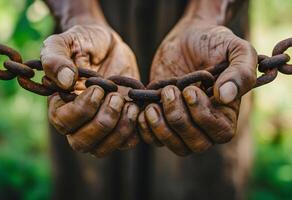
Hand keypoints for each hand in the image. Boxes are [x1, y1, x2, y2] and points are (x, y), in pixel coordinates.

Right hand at [41, 24, 139, 156]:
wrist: (109, 44)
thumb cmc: (84, 42)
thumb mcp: (66, 42)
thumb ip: (56, 58)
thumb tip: (65, 82)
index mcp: (60, 103)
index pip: (63, 123)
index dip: (81, 110)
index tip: (98, 89)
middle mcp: (78, 120)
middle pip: (82, 143)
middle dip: (102, 123)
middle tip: (116, 97)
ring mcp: (100, 124)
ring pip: (103, 148)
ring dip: (119, 129)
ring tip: (129, 103)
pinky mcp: (120, 123)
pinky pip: (126, 142)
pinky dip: (134, 129)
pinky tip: (137, 107)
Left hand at [138, 21, 256, 155]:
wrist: (187, 36)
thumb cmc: (214, 42)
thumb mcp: (235, 49)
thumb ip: (240, 72)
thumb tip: (225, 96)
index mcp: (227, 112)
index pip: (220, 132)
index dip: (202, 116)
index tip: (189, 90)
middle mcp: (206, 124)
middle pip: (196, 144)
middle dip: (178, 119)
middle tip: (168, 91)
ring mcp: (183, 123)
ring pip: (175, 146)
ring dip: (161, 128)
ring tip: (153, 105)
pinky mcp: (163, 120)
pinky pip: (155, 139)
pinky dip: (146, 130)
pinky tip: (143, 110)